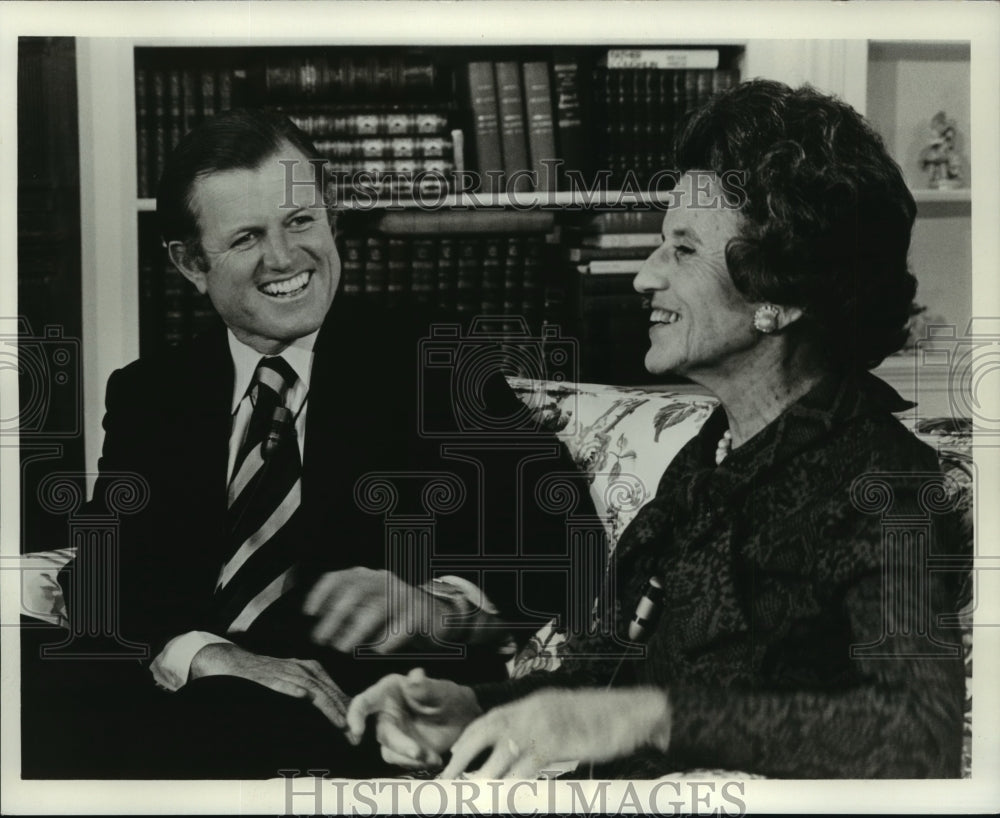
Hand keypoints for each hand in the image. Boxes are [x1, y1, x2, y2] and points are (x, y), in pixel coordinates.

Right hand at [189, 642, 349, 727]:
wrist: (236, 662)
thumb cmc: (266, 675)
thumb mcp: (292, 679)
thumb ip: (309, 693)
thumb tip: (327, 715)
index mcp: (310, 670)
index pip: (334, 691)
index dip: (347, 710)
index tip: (357, 730)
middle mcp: (302, 669)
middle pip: (329, 692)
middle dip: (344, 714)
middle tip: (354, 735)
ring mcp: (286, 672)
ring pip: (313, 690)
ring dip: (329, 708)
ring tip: (341, 725)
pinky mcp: (269, 677)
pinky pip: (285, 684)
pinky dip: (295, 690)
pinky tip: (305, 698)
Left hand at [304, 568, 451, 652]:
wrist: (437, 616)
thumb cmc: (395, 616)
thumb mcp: (370, 607)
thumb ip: (349, 612)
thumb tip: (322, 626)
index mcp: (370, 577)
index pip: (341, 577)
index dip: (322, 593)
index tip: (308, 613)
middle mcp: (387, 581)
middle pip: (357, 591)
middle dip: (334, 616)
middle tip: (321, 639)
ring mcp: (405, 596)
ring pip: (378, 608)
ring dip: (356, 630)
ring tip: (342, 648)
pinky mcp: (420, 615)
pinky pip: (400, 629)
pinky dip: (385, 642)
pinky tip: (376, 652)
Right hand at [346, 667, 480, 768]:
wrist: (463, 718)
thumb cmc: (448, 697)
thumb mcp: (442, 689)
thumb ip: (426, 686)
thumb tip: (415, 676)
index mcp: (389, 691)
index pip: (364, 701)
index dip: (355, 715)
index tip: (357, 731)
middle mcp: (385, 712)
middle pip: (382, 733)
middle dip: (400, 745)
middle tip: (420, 753)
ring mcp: (393, 733)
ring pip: (389, 751)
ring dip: (410, 758)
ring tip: (435, 757)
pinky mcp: (402, 750)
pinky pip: (402, 761)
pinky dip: (417, 764)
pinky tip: (435, 759)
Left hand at [440, 687, 672, 778]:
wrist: (635, 711)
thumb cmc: (605, 720)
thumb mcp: (565, 717)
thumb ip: (541, 730)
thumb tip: (520, 752)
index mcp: (534, 703)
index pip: (492, 717)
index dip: (470, 737)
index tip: (453, 754)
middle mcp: (534, 709)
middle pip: (488, 728)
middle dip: (464, 753)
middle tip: (447, 776)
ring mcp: (545, 723)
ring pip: (502, 750)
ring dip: (483, 772)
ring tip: (469, 791)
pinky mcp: (557, 741)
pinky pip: (527, 765)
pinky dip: (512, 782)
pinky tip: (504, 794)